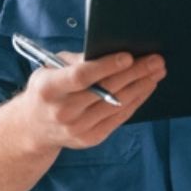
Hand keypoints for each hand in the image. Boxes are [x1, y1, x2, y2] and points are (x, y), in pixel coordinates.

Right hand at [15, 51, 165, 152]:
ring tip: (157, 72)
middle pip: (106, 90)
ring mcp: (77, 128)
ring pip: (117, 104)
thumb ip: (77, 60)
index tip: (129, 56)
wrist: (33, 128)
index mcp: (49, 89)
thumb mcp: (50, 69)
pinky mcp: (90, 139)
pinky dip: (136, 101)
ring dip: (141, 86)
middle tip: (156, 60)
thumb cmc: (47, 89)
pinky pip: (119, 118)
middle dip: (135, 73)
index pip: (81, 77)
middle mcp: (62, 111)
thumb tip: (110, 51)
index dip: (106, 66)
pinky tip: (147, 87)